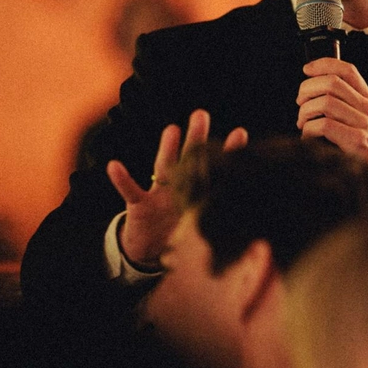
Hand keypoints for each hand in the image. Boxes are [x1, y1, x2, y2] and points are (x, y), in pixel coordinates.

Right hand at [107, 110, 247, 266]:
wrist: (149, 252)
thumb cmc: (177, 234)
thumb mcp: (200, 224)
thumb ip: (218, 212)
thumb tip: (253, 206)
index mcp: (196, 193)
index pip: (214, 170)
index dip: (226, 153)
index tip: (241, 133)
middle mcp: (179, 188)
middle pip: (188, 159)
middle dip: (196, 138)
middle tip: (202, 115)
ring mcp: (158, 194)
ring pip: (163, 167)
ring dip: (167, 149)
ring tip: (172, 130)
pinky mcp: (139, 206)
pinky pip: (129, 191)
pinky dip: (121, 179)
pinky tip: (115, 166)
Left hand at [297, 58, 367, 196]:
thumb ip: (351, 108)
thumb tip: (319, 97)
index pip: (347, 70)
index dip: (323, 64)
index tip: (307, 70)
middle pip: (331, 83)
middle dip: (307, 90)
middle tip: (301, 104)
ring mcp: (364, 125)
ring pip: (325, 102)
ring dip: (305, 112)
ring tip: (304, 124)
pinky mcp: (358, 143)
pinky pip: (324, 126)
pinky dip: (309, 132)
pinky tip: (310, 139)